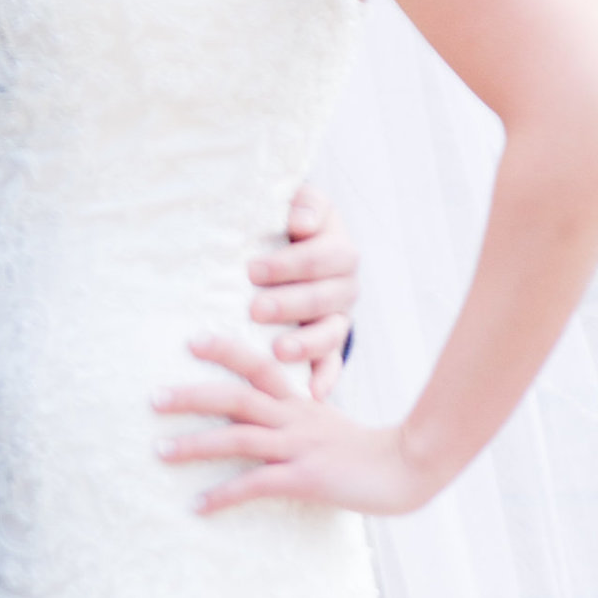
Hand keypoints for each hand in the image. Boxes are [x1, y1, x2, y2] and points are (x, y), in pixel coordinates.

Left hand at [155, 334, 444, 520]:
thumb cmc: (369, 452)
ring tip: (160, 452)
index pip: (259, 366)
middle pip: (235, 397)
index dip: (225, 350)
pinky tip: (198, 505)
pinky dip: (224, 494)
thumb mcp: (331, 425)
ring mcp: (299, 447)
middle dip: (191, 395)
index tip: (192, 340)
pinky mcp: (304, 477)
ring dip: (195, 444)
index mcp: (301, 402)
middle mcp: (295, 418)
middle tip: (153, 398)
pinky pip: (256, 484)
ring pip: (238, 437)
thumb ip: (302, 415)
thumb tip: (270, 418)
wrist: (408, 470)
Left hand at [247, 182, 357, 399]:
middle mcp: (344, 285)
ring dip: (307, 343)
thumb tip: (301, 222)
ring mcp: (338, 317)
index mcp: (338, 248)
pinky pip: (333, 363)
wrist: (289, 248)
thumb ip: (304, 205)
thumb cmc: (284, 224)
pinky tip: (313, 393)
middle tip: (256, 309)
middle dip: (290, 304)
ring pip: (333, 332)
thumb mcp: (297, 204)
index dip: (291, 264)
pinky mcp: (329, 344)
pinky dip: (326, 378)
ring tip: (279, 350)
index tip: (253, 270)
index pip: (324, 256)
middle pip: (326, 297)